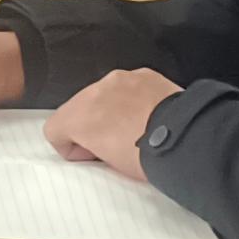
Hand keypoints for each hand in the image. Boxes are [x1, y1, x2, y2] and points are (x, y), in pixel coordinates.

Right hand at [45, 69, 180, 180]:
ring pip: (104, 93)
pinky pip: (129, 86)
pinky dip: (135, 99)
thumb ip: (93, 149)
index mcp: (79, 117)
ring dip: (112, 109)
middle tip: (113, 146)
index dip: (71, 147)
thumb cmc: (147, 158)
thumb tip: (97, 144)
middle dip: (92, 124)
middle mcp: (95, 91)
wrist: (184, 139)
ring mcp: (120, 79)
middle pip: (78, 107)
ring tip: (135, 129)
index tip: (90, 155)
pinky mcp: (144, 74)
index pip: (55, 129)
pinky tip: (150, 115)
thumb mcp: (109, 164)